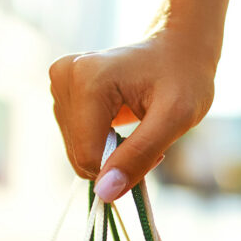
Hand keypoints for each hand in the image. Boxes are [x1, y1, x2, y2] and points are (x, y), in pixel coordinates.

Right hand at [49, 31, 218, 201]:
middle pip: (79, 154)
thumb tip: (103, 194)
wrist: (177, 47)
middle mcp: (63, 77)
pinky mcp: (60, 92)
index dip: (123, 165)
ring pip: (76, 151)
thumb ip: (139, 156)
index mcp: (87, 80)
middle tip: (149, 134)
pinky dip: (100, 141)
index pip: (89, 156)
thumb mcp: (175, 119)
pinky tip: (120, 119)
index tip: (155, 146)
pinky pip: (75, 140)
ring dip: (108, 150)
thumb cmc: (183, 78)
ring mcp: (58, 84)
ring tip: (137, 123)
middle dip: (114, 157)